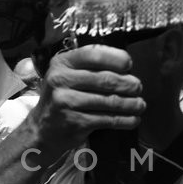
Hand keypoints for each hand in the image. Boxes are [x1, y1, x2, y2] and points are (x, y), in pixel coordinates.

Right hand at [29, 44, 144, 158]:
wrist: (43, 129)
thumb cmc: (63, 98)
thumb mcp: (67, 76)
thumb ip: (90, 67)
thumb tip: (126, 67)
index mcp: (61, 63)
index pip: (93, 54)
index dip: (116, 58)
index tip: (129, 65)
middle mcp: (61, 80)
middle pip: (105, 79)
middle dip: (128, 84)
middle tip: (138, 87)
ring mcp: (66, 102)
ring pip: (110, 101)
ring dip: (131, 104)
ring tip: (140, 104)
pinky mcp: (75, 121)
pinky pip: (108, 119)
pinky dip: (125, 120)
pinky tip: (132, 119)